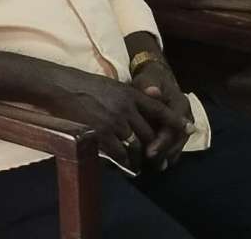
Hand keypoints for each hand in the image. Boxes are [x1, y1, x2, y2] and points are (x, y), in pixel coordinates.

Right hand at [32, 65, 189, 171]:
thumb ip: (128, 97)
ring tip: (143, 167)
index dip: (175, 120)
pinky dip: (123, 161)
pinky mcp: (101, 133)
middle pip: (149, 133)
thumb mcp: (111, 85)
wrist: (60, 86)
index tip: (189, 129)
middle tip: (161, 161)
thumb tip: (143, 107)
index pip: (159, 109)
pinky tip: (124, 164)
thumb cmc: (83, 84)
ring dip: (141, 158)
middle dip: (157, 149)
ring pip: (136, 145)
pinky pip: (119, 152)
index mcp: (130, 94)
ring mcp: (114, 121)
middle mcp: (126, 107)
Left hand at [129, 55, 192, 166]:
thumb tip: (153, 91)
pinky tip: (157, 163)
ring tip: (154, 167)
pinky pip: (176, 145)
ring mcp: (184, 125)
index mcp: (180, 104)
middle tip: (150, 164)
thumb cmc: (148, 81)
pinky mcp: (179, 131)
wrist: (156, 81)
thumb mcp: (147, 79)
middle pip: (178, 140)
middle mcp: (186, 117)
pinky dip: (167, 155)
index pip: (173, 127)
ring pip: (178, 145)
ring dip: (167, 157)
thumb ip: (148, 86)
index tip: (148, 152)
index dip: (162, 141)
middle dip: (164, 153)